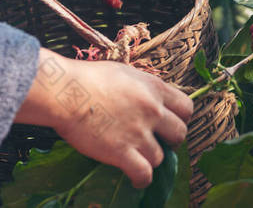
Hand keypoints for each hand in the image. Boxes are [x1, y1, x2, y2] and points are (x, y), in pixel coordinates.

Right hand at [15, 49, 192, 187]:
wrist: (66, 92)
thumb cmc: (89, 78)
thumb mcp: (125, 73)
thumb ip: (142, 86)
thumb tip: (149, 95)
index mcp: (154, 88)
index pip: (186, 107)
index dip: (180, 118)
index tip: (170, 123)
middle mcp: (152, 110)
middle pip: (180, 133)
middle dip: (171, 140)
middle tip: (159, 141)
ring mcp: (138, 132)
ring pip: (161, 156)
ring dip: (151, 158)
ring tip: (140, 158)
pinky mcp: (122, 152)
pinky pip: (144, 173)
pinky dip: (142, 179)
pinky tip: (137, 179)